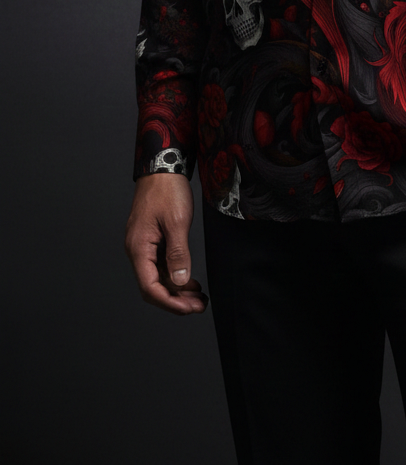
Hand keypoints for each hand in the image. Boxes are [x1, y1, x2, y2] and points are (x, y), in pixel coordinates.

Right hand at [125, 173, 208, 314]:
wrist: (163, 165)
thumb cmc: (168, 190)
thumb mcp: (177, 222)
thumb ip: (178, 254)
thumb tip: (179, 281)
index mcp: (138, 247)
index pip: (150, 287)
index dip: (169, 302)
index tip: (189, 309)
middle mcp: (137, 249)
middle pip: (152, 285)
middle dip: (175, 299)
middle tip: (198, 306)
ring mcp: (143, 244)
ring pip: (157, 276)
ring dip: (176, 289)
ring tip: (197, 297)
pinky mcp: (151, 239)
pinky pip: (160, 264)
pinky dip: (174, 274)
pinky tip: (189, 280)